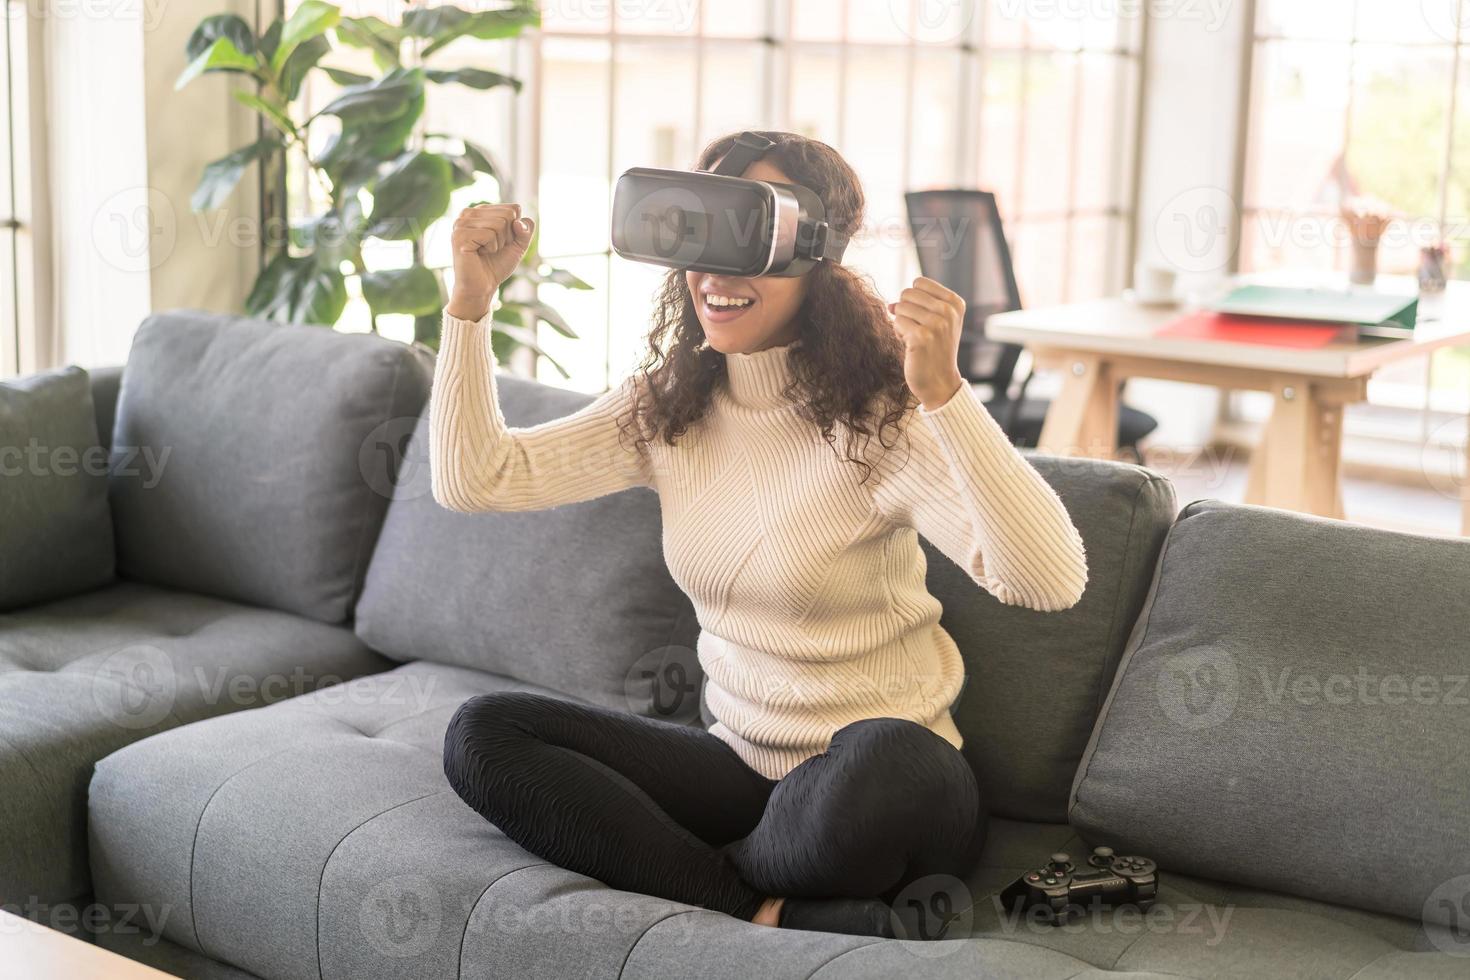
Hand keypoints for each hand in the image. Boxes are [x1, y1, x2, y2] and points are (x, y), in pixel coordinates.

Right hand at [446, 203, 534, 320]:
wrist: (482, 287)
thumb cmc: (497, 265)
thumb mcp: (519, 245)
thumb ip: (525, 230)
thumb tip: (518, 221)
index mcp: (481, 210)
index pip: (513, 208)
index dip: (515, 230)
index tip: (501, 242)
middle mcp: (469, 213)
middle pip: (508, 214)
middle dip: (507, 237)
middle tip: (492, 249)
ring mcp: (462, 222)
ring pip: (500, 223)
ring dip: (499, 243)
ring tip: (485, 251)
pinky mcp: (460, 235)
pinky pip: (490, 234)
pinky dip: (491, 248)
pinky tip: (479, 253)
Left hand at [888, 276, 965, 409]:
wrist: (939, 381)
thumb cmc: (934, 350)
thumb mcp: (935, 322)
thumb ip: (917, 307)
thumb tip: (890, 305)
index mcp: (955, 302)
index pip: (919, 282)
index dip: (913, 299)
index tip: (923, 317)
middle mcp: (948, 311)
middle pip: (908, 293)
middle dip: (906, 311)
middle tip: (917, 330)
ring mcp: (936, 324)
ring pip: (900, 307)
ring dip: (902, 323)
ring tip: (914, 338)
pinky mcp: (922, 337)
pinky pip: (897, 322)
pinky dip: (899, 333)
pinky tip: (910, 345)